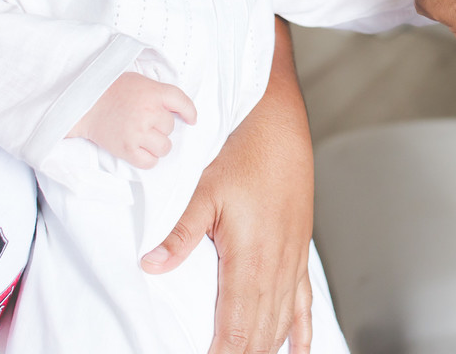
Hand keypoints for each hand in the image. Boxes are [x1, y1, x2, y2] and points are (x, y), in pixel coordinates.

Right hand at [68, 71, 196, 168]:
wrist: (83, 104)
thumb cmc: (112, 90)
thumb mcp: (140, 82)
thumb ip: (158, 93)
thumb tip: (180, 111)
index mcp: (153, 92)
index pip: (182, 102)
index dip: (190, 112)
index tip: (191, 120)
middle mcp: (148, 112)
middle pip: (170, 127)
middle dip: (161, 127)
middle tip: (144, 121)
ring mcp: (138, 132)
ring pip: (165, 147)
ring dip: (157, 145)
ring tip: (143, 137)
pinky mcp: (127, 149)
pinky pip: (150, 162)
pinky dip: (148, 159)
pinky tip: (140, 151)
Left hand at [141, 18, 314, 353]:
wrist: (280, 125)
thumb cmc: (245, 153)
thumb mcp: (205, 191)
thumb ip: (180, 233)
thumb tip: (152, 265)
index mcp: (250, 257)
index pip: (236, 326)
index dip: (223, 353)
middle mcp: (275, 265)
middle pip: (259, 332)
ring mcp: (291, 260)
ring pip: (280, 322)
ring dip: (265, 348)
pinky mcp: (299, 250)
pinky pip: (303, 301)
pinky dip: (300, 330)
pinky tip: (298, 350)